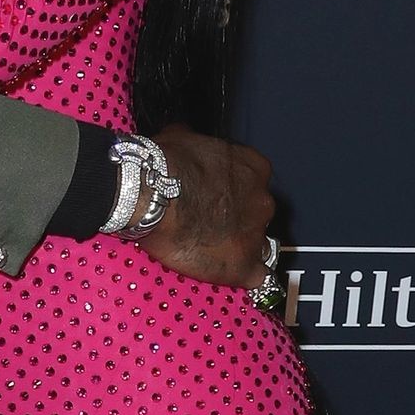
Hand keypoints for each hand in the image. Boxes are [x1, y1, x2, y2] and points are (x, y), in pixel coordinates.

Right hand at [136, 124, 275, 287]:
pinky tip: (225, 273)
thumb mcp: (180, 137)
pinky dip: (241, 276)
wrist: (152, 195)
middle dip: (237, 219)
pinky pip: (255, 277)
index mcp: (253, 167)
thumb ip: (194, 142)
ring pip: (257, 244)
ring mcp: (256, 235)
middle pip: (257, 213)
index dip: (233, 190)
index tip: (215, 195)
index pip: (253, 181)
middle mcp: (262, 200)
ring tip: (208, 248)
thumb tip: (185, 137)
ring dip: (237, 246)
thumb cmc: (165, 165)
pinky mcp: (244, 266)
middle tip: (207, 222)